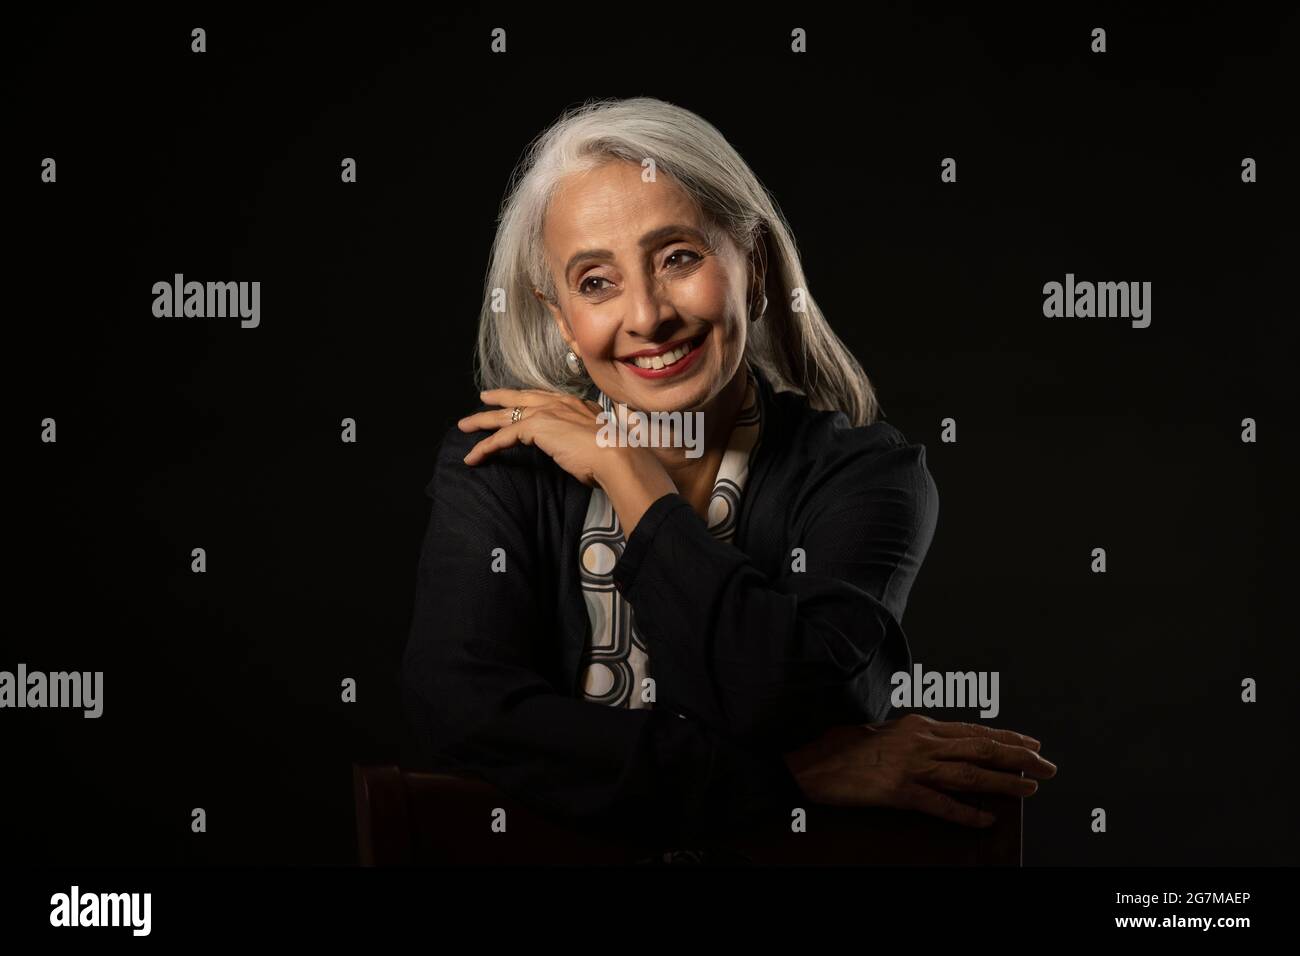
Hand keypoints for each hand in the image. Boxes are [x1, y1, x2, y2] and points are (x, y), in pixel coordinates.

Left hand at [460, 388, 676, 534]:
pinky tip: (474, 456)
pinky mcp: (535, 427)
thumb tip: (585, 450)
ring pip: (506, 415)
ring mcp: (547, 413)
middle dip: (501, 398)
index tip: (518, 398)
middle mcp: (560, 403)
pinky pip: (502, 437)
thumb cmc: (616, 456)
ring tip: (465, 426)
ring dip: (483, 421)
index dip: (528, 398)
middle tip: (484, 398)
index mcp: (576, 404)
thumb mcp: (601, 442)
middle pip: (522, 398)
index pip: (545, 397)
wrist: (617, 456)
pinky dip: (486, 446)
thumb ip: (588, 439)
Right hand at [781, 713, 1056, 827]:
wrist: (812, 762)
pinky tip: (984, 819)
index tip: (1033, 745)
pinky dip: (964, 813)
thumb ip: (916, 737)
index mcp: (918, 725)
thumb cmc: (845, 747)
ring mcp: (910, 766)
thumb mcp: (885, 732)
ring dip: (1002, 783)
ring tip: (1028, 790)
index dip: (1008, 739)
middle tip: (1048, 767)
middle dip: (1018, 758)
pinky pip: (938, 804)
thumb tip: (944, 745)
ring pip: (967, 774)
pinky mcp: (898, 791)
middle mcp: (920, 741)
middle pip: (980, 748)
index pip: (973, 731)